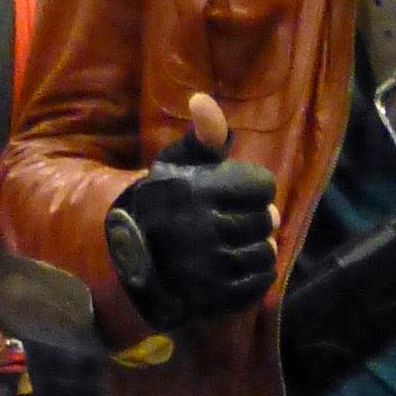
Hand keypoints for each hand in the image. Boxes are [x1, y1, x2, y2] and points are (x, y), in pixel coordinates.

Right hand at [107, 96, 277, 325]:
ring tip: (238, 241)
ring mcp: (210, 266)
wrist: (130, 259)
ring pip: (266, 252)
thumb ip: (201, 138)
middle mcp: (205, 228)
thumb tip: (203, 99)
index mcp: (197, 191)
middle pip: (266, 220)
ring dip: (258, 246)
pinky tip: (239, 264)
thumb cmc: (160, 204)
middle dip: (256, 218)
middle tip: (237, 219)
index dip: (254, 187)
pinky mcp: (214, 297)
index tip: (237, 191)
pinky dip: (256, 273)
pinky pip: (259, 284)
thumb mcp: (175, 165)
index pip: (262, 185)